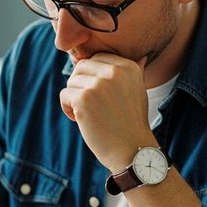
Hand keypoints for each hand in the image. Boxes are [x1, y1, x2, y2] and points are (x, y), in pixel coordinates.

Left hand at [60, 53, 155, 169]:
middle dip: (80, 84)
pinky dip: (68, 108)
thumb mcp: (139, 92)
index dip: (92, 77)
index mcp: (128, 67)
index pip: (98, 58)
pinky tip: (79, 120)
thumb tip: (141, 57)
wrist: (132, 150)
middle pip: (82, 66)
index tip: (98, 95)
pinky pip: (64, 94)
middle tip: (88, 104)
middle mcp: (114, 72)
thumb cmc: (133, 124)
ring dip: (74, 98)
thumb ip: (136, 72)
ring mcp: (98, 85)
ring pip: (71, 81)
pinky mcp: (84, 99)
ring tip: (86, 114)